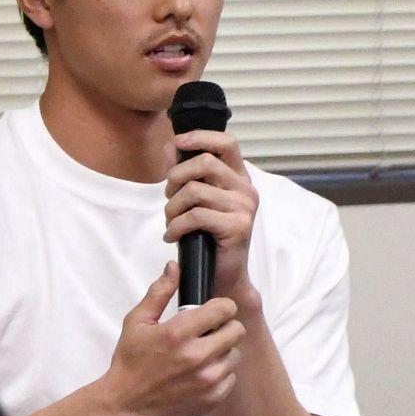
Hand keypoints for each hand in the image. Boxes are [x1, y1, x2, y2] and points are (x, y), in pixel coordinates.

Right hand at [96, 262, 245, 415]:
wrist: (124, 406)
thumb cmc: (129, 362)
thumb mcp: (137, 322)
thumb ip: (159, 292)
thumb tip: (175, 268)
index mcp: (179, 333)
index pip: (224, 309)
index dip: (220, 307)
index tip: (213, 312)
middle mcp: (197, 356)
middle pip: (236, 331)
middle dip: (224, 328)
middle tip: (209, 333)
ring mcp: (207, 380)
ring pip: (235, 355)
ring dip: (222, 352)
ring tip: (203, 355)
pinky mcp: (211, 399)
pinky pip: (230, 378)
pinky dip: (220, 375)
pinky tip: (201, 374)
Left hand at [163, 129, 258, 303]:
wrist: (222, 277)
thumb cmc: (206, 239)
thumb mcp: (196, 202)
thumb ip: (187, 175)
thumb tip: (170, 146)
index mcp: (239, 178)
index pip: (227, 143)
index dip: (200, 137)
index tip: (176, 143)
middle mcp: (246, 189)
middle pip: (204, 163)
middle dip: (175, 178)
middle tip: (168, 199)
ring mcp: (244, 207)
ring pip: (194, 190)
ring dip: (172, 208)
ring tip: (170, 223)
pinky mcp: (237, 227)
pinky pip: (195, 215)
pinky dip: (175, 226)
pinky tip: (172, 237)